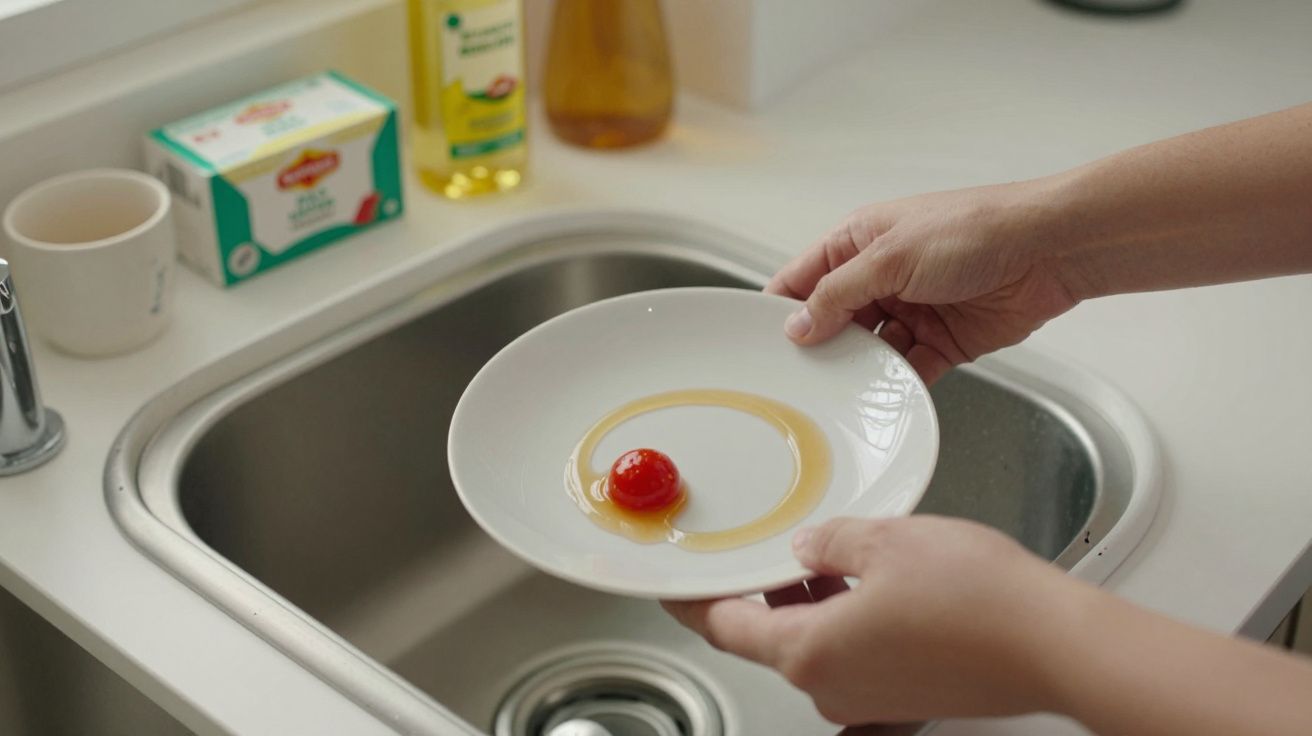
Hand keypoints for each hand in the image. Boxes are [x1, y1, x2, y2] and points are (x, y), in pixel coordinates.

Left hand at [662, 516, 1084, 725]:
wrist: (1055, 644)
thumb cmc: (978, 599)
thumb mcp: (885, 540)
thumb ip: (831, 541)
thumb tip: (810, 547)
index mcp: (810, 652)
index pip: (725, 629)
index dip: (694, 603)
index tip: (674, 587)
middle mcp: (833, 687)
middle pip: (770, 638)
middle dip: (766, 591)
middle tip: (772, 547)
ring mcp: (872, 699)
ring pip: (816, 647)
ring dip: (812, 604)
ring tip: (836, 554)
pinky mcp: (907, 698)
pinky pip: (857, 659)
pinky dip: (850, 622)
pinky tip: (876, 586)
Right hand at [768, 181, 1077, 383]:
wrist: (1049, 250)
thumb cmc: (975, 230)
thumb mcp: (891, 256)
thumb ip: (839, 293)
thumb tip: (797, 325)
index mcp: (859, 242)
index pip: (803, 279)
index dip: (780, 309)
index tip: (758, 344)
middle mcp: (881, 276)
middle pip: (832, 321)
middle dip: (818, 347)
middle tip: (797, 378)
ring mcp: (911, 310)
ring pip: (867, 351)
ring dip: (858, 370)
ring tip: (843, 389)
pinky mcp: (941, 341)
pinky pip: (906, 370)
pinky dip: (896, 385)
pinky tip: (884, 396)